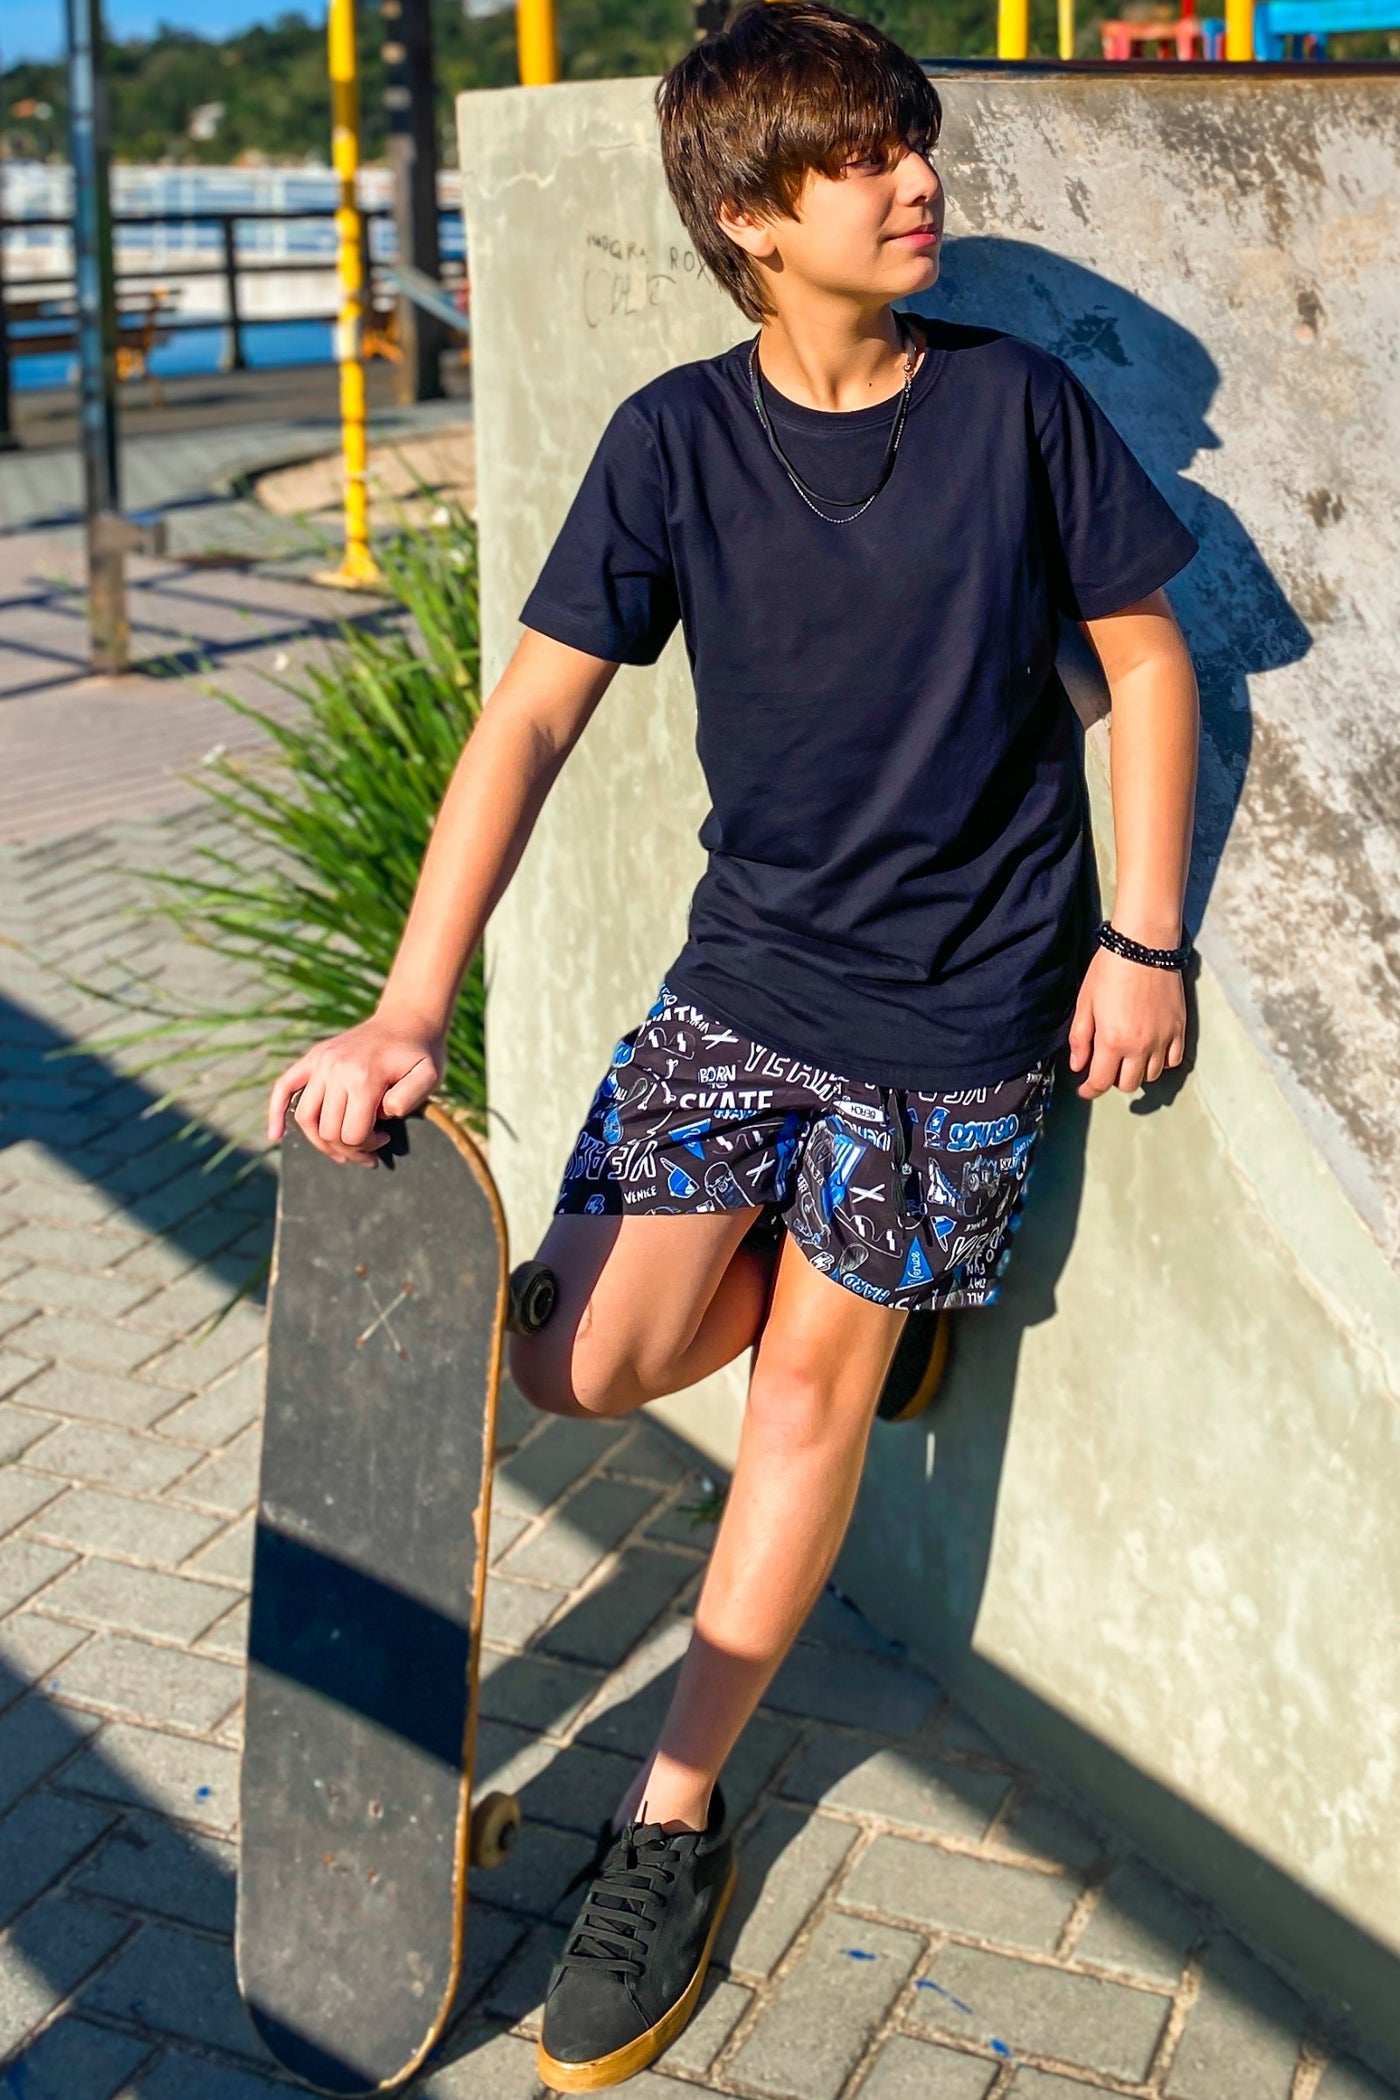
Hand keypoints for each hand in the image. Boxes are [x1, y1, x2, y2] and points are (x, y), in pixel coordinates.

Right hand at [265, 1012, 445, 1164]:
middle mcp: (335, 1069)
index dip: (368, 1147)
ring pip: (306, 1118)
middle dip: (349, 1149)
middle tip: (370, 1149)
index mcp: (363, 1077)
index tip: (385, 1139)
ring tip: (343, 1150)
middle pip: (328, 1131)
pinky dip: (276, 1113)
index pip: (352, 1134)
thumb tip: (382, 1113)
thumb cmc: (421, 1053)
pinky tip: (276, 1136)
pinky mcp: (313, 1058)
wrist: (407, 1020)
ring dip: (322, 1142)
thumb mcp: (430, 1076)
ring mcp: (320, 1062)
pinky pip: (283, 1087)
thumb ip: (410, 1098)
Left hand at [1067, 947, 1184, 1099]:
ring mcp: (1163, 1039)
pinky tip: (1150, 1051)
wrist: (1144, 946)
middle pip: (1128, 1084)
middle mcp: (1140, 1046)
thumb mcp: (1085, 1003)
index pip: (1101, 1082)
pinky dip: (1160, 1062)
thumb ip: (1080, 1038)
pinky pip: (1172, 1060)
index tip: (1084, 1090)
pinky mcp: (1179, 1029)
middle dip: (1112, 1081)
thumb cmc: (1109, 970)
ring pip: (1151, 1075)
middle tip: (1105, 1067)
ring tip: (1127, 1057)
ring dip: (1136, 1072)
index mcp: (1112, 1040)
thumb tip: (1077, 1065)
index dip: (1089, 1091)